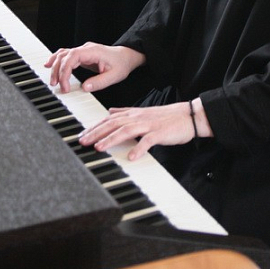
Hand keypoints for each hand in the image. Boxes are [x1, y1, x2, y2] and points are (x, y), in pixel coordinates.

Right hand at [45, 42, 145, 93]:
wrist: (126, 56)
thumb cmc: (121, 64)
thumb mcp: (114, 76)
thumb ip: (99, 82)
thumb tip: (84, 88)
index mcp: (93, 51)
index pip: (72, 57)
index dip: (65, 71)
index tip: (65, 86)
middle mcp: (85, 49)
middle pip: (64, 56)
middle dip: (57, 71)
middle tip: (56, 86)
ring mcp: (83, 51)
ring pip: (63, 54)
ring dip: (55, 66)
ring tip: (52, 80)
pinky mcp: (81, 55)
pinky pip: (65, 55)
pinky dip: (56, 60)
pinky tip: (49, 65)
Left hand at [78, 98, 212, 160]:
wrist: (187, 116)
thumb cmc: (165, 117)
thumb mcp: (143, 112)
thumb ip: (125, 112)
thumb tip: (110, 111)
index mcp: (133, 114)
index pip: (109, 119)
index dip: (95, 127)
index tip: (82, 134)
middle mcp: (138, 118)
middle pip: (113, 124)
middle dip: (96, 132)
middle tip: (83, 141)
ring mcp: (149, 125)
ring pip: (126, 130)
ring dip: (111, 139)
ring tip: (99, 147)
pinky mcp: (160, 133)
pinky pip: (147, 141)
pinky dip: (138, 148)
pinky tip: (130, 157)